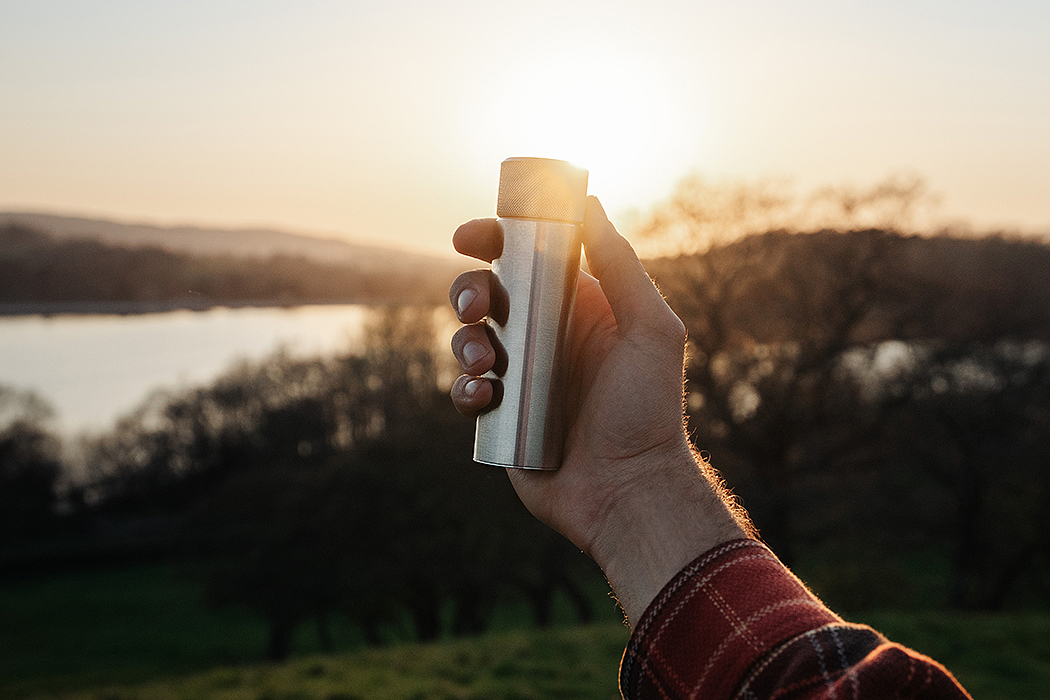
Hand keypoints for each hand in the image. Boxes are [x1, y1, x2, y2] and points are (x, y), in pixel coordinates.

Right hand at [450, 197, 746, 623]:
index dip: (492, 240)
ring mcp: (519, 378)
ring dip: (464, 342)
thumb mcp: (650, 328)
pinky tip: (485, 399)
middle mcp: (544, 337)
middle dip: (469, 291)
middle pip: (486, 294)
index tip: (469, 236)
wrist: (629, 491)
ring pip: (467, 340)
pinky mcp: (500, 418)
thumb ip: (620, 265)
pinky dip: (464, 390)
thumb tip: (589, 202)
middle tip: (479, 308)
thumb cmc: (648, 411)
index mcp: (578, 307)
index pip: (527, 259)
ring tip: (487, 364)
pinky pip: (464, 392)